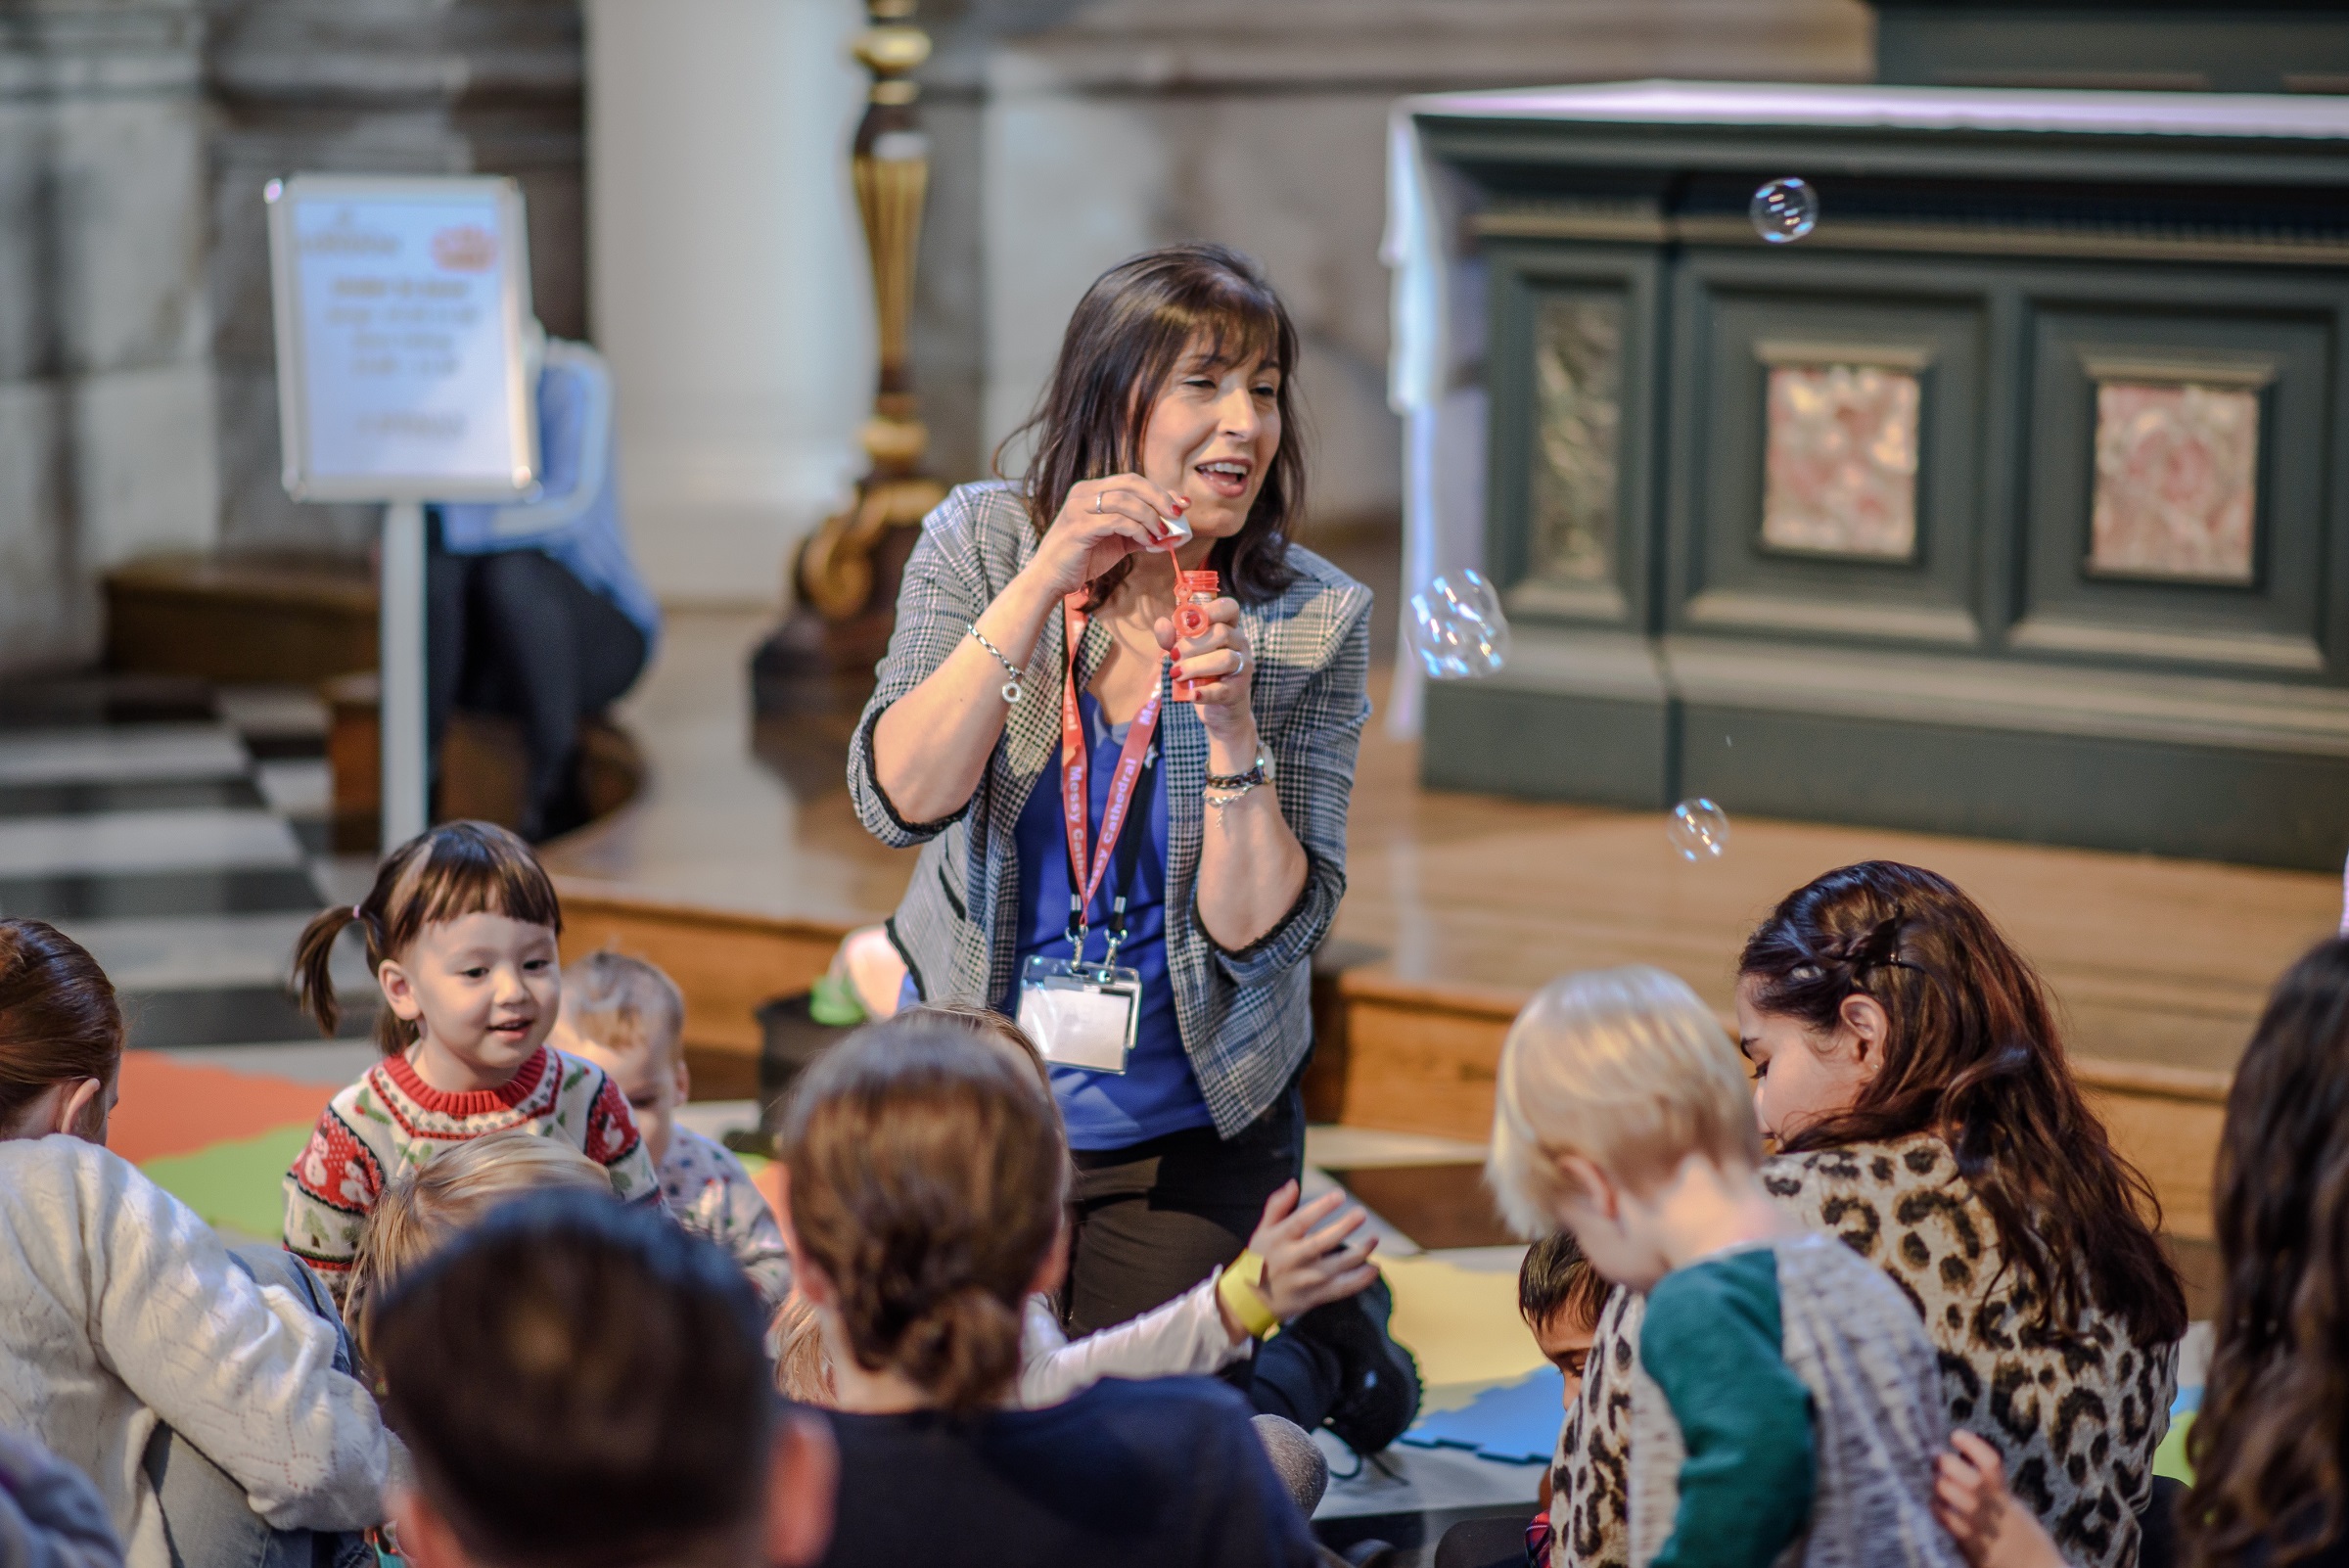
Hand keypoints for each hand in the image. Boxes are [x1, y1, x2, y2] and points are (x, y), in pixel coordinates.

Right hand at [1028, 475, 1188, 598]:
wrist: (1052, 578)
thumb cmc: (1083, 559)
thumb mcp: (1118, 542)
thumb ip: (1142, 533)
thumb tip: (1174, 533)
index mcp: (1092, 490)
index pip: (1132, 481)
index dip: (1160, 490)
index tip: (1183, 504)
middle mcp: (1084, 492)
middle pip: (1131, 483)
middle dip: (1159, 498)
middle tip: (1177, 515)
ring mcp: (1079, 507)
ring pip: (1125, 500)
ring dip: (1150, 516)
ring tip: (1162, 533)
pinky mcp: (1079, 526)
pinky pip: (1116, 521)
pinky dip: (1138, 530)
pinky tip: (1148, 541)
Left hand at [1153, 596, 1254, 738]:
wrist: (1219, 709)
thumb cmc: (1202, 673)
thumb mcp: (1184, 653)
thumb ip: (1172, 638)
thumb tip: (1161, 623)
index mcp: (1228, 627)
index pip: (1229, 608)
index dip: (1211, 609)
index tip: (1189, 622)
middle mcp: (1240, 644)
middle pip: (1221, 633)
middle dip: (1192, 645)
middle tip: (1174, 657)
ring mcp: (1243, 667)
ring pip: (1225, 659)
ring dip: (1195, 666)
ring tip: (1177, 674)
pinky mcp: (1239, 691)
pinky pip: (1223, 689)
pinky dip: (1205, 692)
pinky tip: (1191, 695)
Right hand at [1217, 1181, 1378, 1342]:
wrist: (1250, 1301)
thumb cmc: (1260, 1259)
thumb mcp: (1262, 1230)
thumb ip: (1277, 1206)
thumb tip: (1294, 1184)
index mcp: (1279, 1240)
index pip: (1301, 1221)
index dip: (1321, 1207)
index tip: (1340, 1195)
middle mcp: (1293, 1260)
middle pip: (1321, 1243)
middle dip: (1344, 1227)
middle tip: (1361, 1213)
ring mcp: (1306, 1280)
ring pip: (1337, 1266)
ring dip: (1359, 1253)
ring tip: (1374, 1238)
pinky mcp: (1315, 1297)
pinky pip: (1342, 1288)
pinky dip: (1360, 1280)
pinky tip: (1374, 1268)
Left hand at [1934, 1432, 2063, 1567]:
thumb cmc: (2013, 1533)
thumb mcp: (2006, 1504)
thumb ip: (1988, 1484)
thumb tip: (1961, 1455)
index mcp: (2003, 1496)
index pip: (1991, 1464)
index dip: (1973, 1446)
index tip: (1956, 1434)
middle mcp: (1996, 1509)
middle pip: (1972, 1479)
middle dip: (1949, 1464)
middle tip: (1936, 1460)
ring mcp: (1985, 1528)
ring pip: (1959, 1499)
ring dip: (1941, 1486)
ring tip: (1935, 1483)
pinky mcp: (1975, 1547)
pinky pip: (1952, 1523)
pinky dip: (1939, 1510)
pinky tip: (1935, 1506)